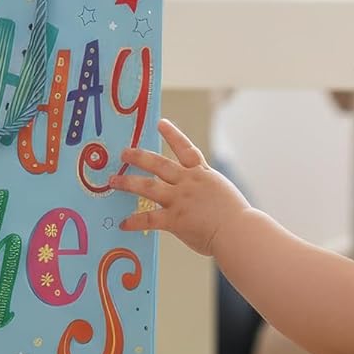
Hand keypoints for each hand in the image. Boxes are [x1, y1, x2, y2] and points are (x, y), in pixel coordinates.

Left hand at [111, 118, 250, 255]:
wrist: (239, 231)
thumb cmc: (236, 217)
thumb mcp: (221, 192)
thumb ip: (205, 188)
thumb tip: (194, 192)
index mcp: (202, 174)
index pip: (185, 149)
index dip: (173, 135)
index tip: (160, 123)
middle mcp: (188, 182)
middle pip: (159, 164)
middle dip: (139, 157)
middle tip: (124, 153)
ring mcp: (180, 200)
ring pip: (148, 186)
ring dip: (128, 183)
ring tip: (113, 181)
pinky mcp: (175, 219)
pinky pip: (149, 218)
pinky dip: (135, 221)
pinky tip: (123, 224)